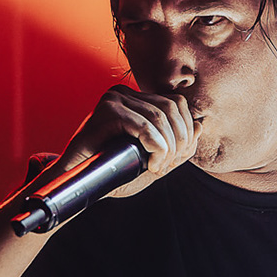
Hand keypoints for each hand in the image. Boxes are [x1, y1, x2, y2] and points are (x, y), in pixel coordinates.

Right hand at [54, 85, 198, 200]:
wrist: (75, 183)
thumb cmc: (109, 173)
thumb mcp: (151, 159)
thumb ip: (177, 144)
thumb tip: (202, 125)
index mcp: (135, 100)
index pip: (176, 104)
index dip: (186, 131)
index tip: (177, 158)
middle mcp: (124, 93)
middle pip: (172, 107)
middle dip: (180, 140)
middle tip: (168, 165)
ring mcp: (114, 99)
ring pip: (161, 117)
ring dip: (168, 147)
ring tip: (158, 166)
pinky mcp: (107, 111)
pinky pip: (144, 126)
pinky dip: (156, 147)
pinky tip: (151, 164)